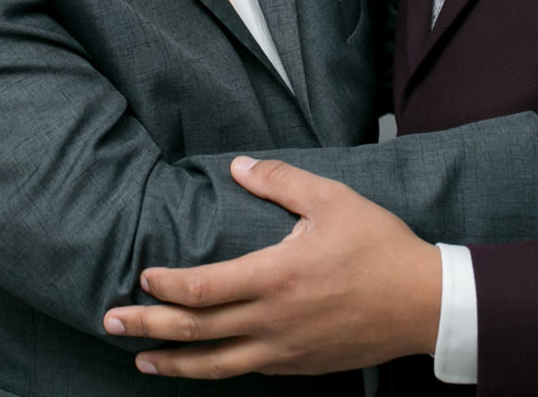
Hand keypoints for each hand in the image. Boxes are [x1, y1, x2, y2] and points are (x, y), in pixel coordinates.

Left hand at [101, 156, 441, 378]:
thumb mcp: (332, 198)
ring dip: (173, 363)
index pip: (201, 288)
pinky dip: (215, 370)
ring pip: (216, 364)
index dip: (164, 285)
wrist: (426, 303)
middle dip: (148, 327)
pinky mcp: (301, 365)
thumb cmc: (380, 247)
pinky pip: (248, 371)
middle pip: (196, 331)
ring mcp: (286, 350)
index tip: (142, 276)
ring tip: (142, 362)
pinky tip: (200, 365)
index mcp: (276, 276)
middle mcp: (273, 321)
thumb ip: (280, 180)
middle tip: (111, 323)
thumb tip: (238, 165)